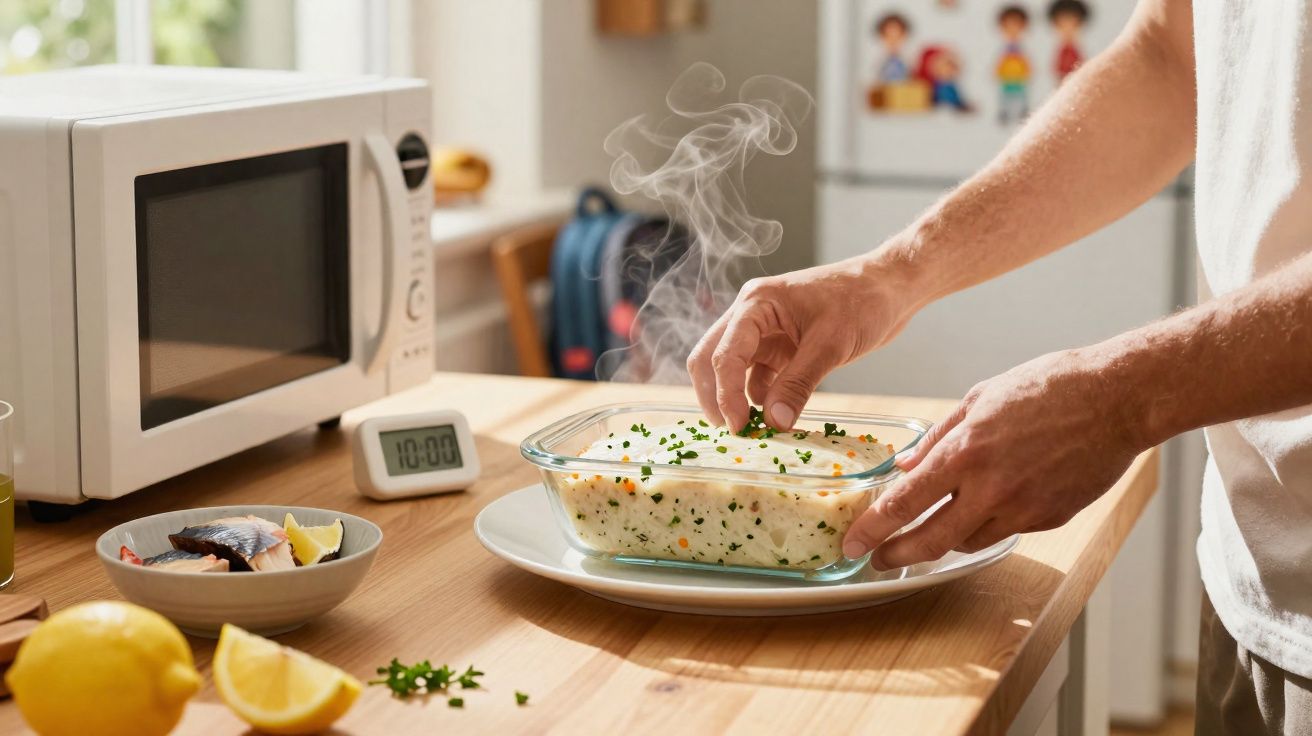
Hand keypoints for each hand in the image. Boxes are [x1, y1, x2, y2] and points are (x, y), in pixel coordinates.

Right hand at [686, 256, 920, 430]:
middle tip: (731, 432)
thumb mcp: (831, 344)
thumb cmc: (863, 301)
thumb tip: (774, 422)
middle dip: (715, 396)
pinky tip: (772, 418)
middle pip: (712, 358)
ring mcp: (766, 331)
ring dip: (736, 398)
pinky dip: (760, 397)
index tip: (738, 427)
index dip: (726, 394)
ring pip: (733, 369)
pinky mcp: (782, 346)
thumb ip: (798, 384)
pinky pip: (759, 375)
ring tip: (752, 431)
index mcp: (757, 303)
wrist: (891, 287)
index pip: (725, 353)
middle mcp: (752, 315)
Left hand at [842, 349, 1144, 568]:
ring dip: (942, 539)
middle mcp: (990, 488)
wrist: (1117, 399)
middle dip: (897, 555)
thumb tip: (904, 466)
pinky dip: (985, 525)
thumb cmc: (1049, 387)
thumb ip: (938, 437)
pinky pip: (1004, 532)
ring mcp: (1023, 508)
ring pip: (967, 542)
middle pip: (931, 540)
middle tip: (878, 559)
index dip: (872, 529)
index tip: (853, 542)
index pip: (904, 503)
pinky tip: (982, 509)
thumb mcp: (980, 398)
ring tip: (928, 529)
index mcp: (965, 452)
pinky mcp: (1050, 519)